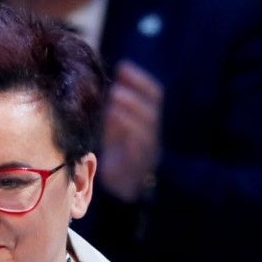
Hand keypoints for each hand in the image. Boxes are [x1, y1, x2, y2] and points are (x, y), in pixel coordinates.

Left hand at [97, 61, 162, 201]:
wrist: (124, 194)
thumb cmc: (119, 157)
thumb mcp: (116, 131)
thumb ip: (115, 112)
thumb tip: (107, 87)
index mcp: (148, 124)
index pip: (153, 96)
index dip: (140, 81)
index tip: (123, 67)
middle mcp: (152, 135)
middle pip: (152, 110)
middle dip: (136, 94)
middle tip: (118, 82)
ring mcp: (148, 151)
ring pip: (146, 127)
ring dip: (131, 110)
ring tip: (115, 97)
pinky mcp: (139, 166)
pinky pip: (137, 147)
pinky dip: (127, 131)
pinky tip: (113, 120)